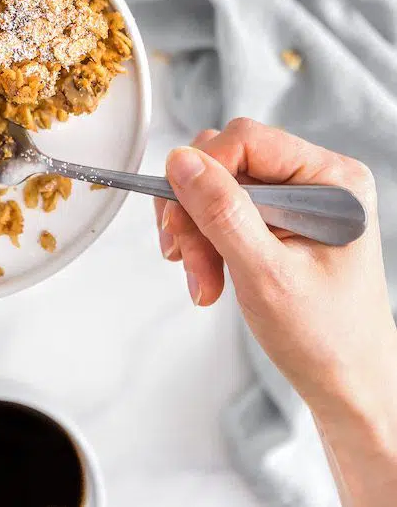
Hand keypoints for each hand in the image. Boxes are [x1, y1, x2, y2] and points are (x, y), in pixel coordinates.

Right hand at [154, 119, 396, 416]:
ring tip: (200, 279)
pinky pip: (223, 208)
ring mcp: (297, 198)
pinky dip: (205, 241)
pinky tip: (208, 276)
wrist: (346, 386)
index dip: (204, 173)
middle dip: (196, 212)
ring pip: (217, 185)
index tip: (180, 218)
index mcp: (333, 180)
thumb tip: (180, 161)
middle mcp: (316, 179)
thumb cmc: (326, 339)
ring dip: (196, 231)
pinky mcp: (279, 218)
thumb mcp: (266, 275)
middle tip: (186, 259)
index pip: (247, 140)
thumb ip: (223, 213)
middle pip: (227, 162)